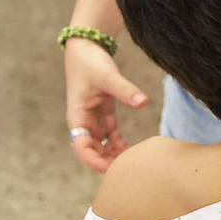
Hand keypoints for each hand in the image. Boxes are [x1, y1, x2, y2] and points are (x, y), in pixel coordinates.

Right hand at [64, 37, 146, 172]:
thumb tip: (143, 103)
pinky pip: (110, 133)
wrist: (86, 48)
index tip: (111, 168)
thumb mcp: (108, 76)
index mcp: (77, 117)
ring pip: (102, 144)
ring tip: (133, 163)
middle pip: (92, 150)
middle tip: (129, 171)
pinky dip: (118, 143)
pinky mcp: (103, 111)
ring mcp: (93, 117)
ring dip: (113, 154)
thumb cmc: (91, 63)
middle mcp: (83, 121)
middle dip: (106, 161)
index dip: (94, 160)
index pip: (81, 146)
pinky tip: (133, 151)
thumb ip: (125, 90)